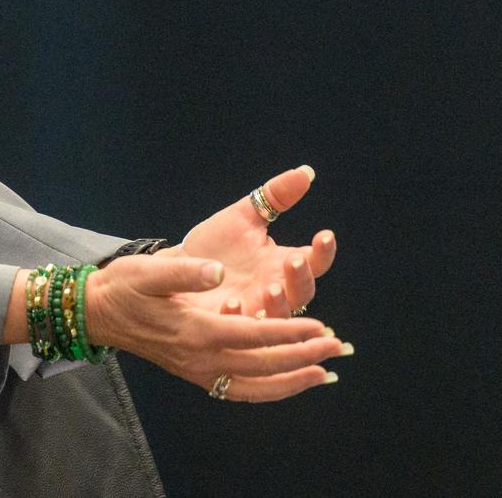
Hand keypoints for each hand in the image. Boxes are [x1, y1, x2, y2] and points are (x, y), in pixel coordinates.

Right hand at [83, 254, 344, 401]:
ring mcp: (198, 371)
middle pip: (262, 366)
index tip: (320, 328)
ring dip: (292, 382)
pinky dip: (268, 391)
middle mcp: (200, 357)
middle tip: (338, 349)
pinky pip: (239, 391)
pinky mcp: (197, 374)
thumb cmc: (127, 286)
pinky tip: (289, 384)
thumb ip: (186, 269)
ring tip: (324, 375)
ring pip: (254, 386)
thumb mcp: (150, 269)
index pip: (254, 336)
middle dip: (303, 359)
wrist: (100, 312)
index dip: (290, 333)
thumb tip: (217, 270)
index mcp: (195, 330)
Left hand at [170, 165, 337, 319]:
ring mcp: (253, 310)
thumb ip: (275, 196)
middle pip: (303, 292)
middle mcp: (273, 289)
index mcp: (281, 264)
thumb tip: (305, 172)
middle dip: (301, 278)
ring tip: (271, 287)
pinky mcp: (228, 326)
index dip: (323, 251)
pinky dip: (237, 318)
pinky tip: (230, 303)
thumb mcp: (244, 215)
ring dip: (278, 304)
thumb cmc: (216, 243)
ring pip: (277, 317)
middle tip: (294, 260)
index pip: (314, 261)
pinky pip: (239, 329)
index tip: (324, 234)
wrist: (177, 266)